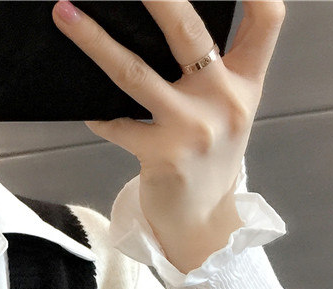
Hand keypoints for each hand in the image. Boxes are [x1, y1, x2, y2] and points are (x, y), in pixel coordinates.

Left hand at [53, 0, 284, 272]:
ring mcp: (192, 128)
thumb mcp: (229, 111)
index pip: (266, 20)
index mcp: (246, 82)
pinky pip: (115, 124)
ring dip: (95, 42)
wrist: (203, 223)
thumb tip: (164, 25)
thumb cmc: (209, 160)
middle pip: (189, 31)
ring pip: (135, 73)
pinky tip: (83, 106)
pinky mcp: (162, 155)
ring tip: (66, 14)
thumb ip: (216, 69)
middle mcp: (223, 100)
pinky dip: (97, 113)